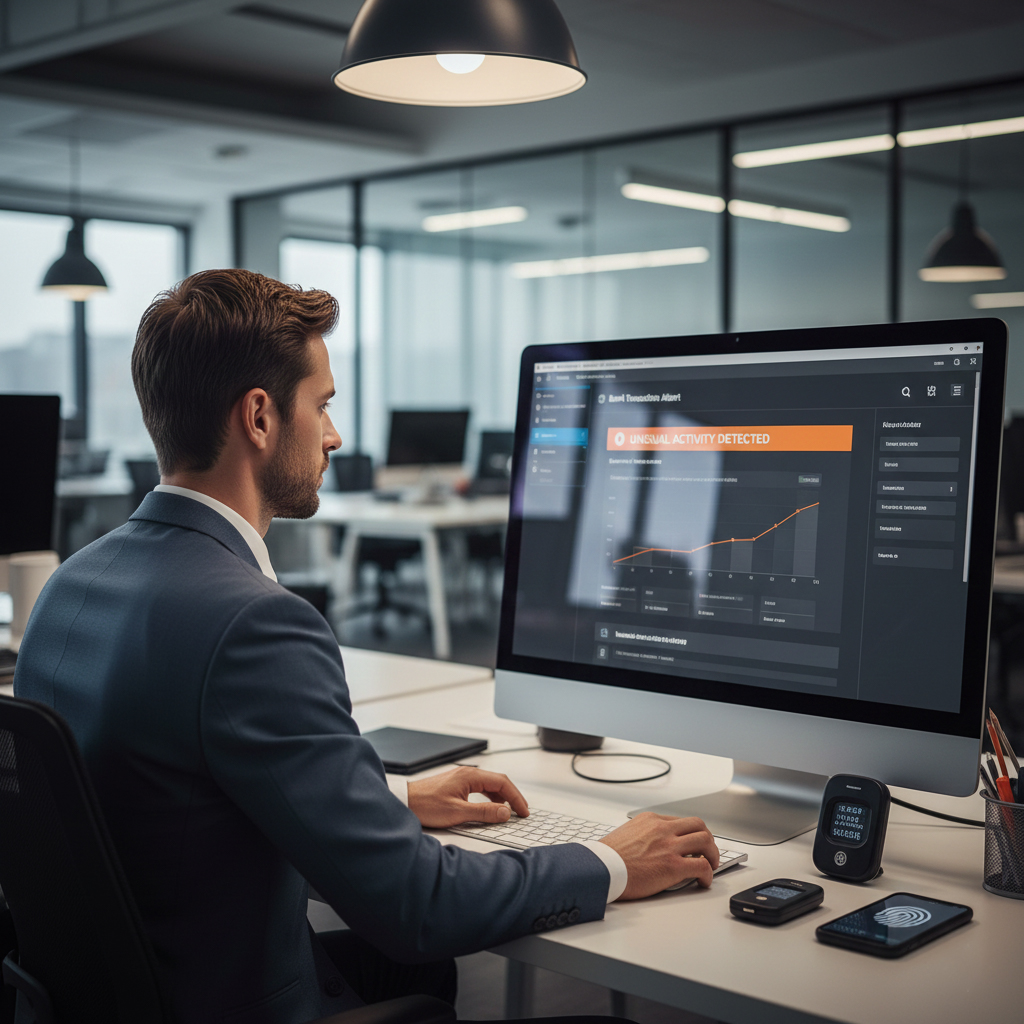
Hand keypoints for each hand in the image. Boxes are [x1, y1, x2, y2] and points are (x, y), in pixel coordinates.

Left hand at [406, 765, 529, 828]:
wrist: (405, 802)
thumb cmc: (426, 805)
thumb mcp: (458, 813)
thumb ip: (484, 813)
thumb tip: (504, 813)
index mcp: (470, 776)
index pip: (502, 783)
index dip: (516, 798)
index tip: (523, 811)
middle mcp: (467, 773)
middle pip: (498, 781)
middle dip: (512, 796)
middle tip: (521, 811)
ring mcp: (462, 778)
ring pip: (489, 785)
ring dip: (502, 797)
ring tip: (509, 811)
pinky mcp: (456, 785)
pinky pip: (480, 788)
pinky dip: (490, 797)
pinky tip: (491, 808)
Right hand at [599, 812, 718, 898]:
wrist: (600, 869)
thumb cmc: (608, 857)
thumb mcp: (626, 834)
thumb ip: (644, 835)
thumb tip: (654, 847)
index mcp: (650, 820)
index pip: (681, 821)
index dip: (690, 834)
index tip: (693, 845)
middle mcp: (662, 829)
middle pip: (698, 825)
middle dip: (707, 839)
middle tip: (707, 853)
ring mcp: (669, 846)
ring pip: (705, 841)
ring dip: (713, 854)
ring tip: (711, 865)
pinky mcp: (673, 866)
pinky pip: (702, 866)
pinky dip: (708, 874)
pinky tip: (702, 881)